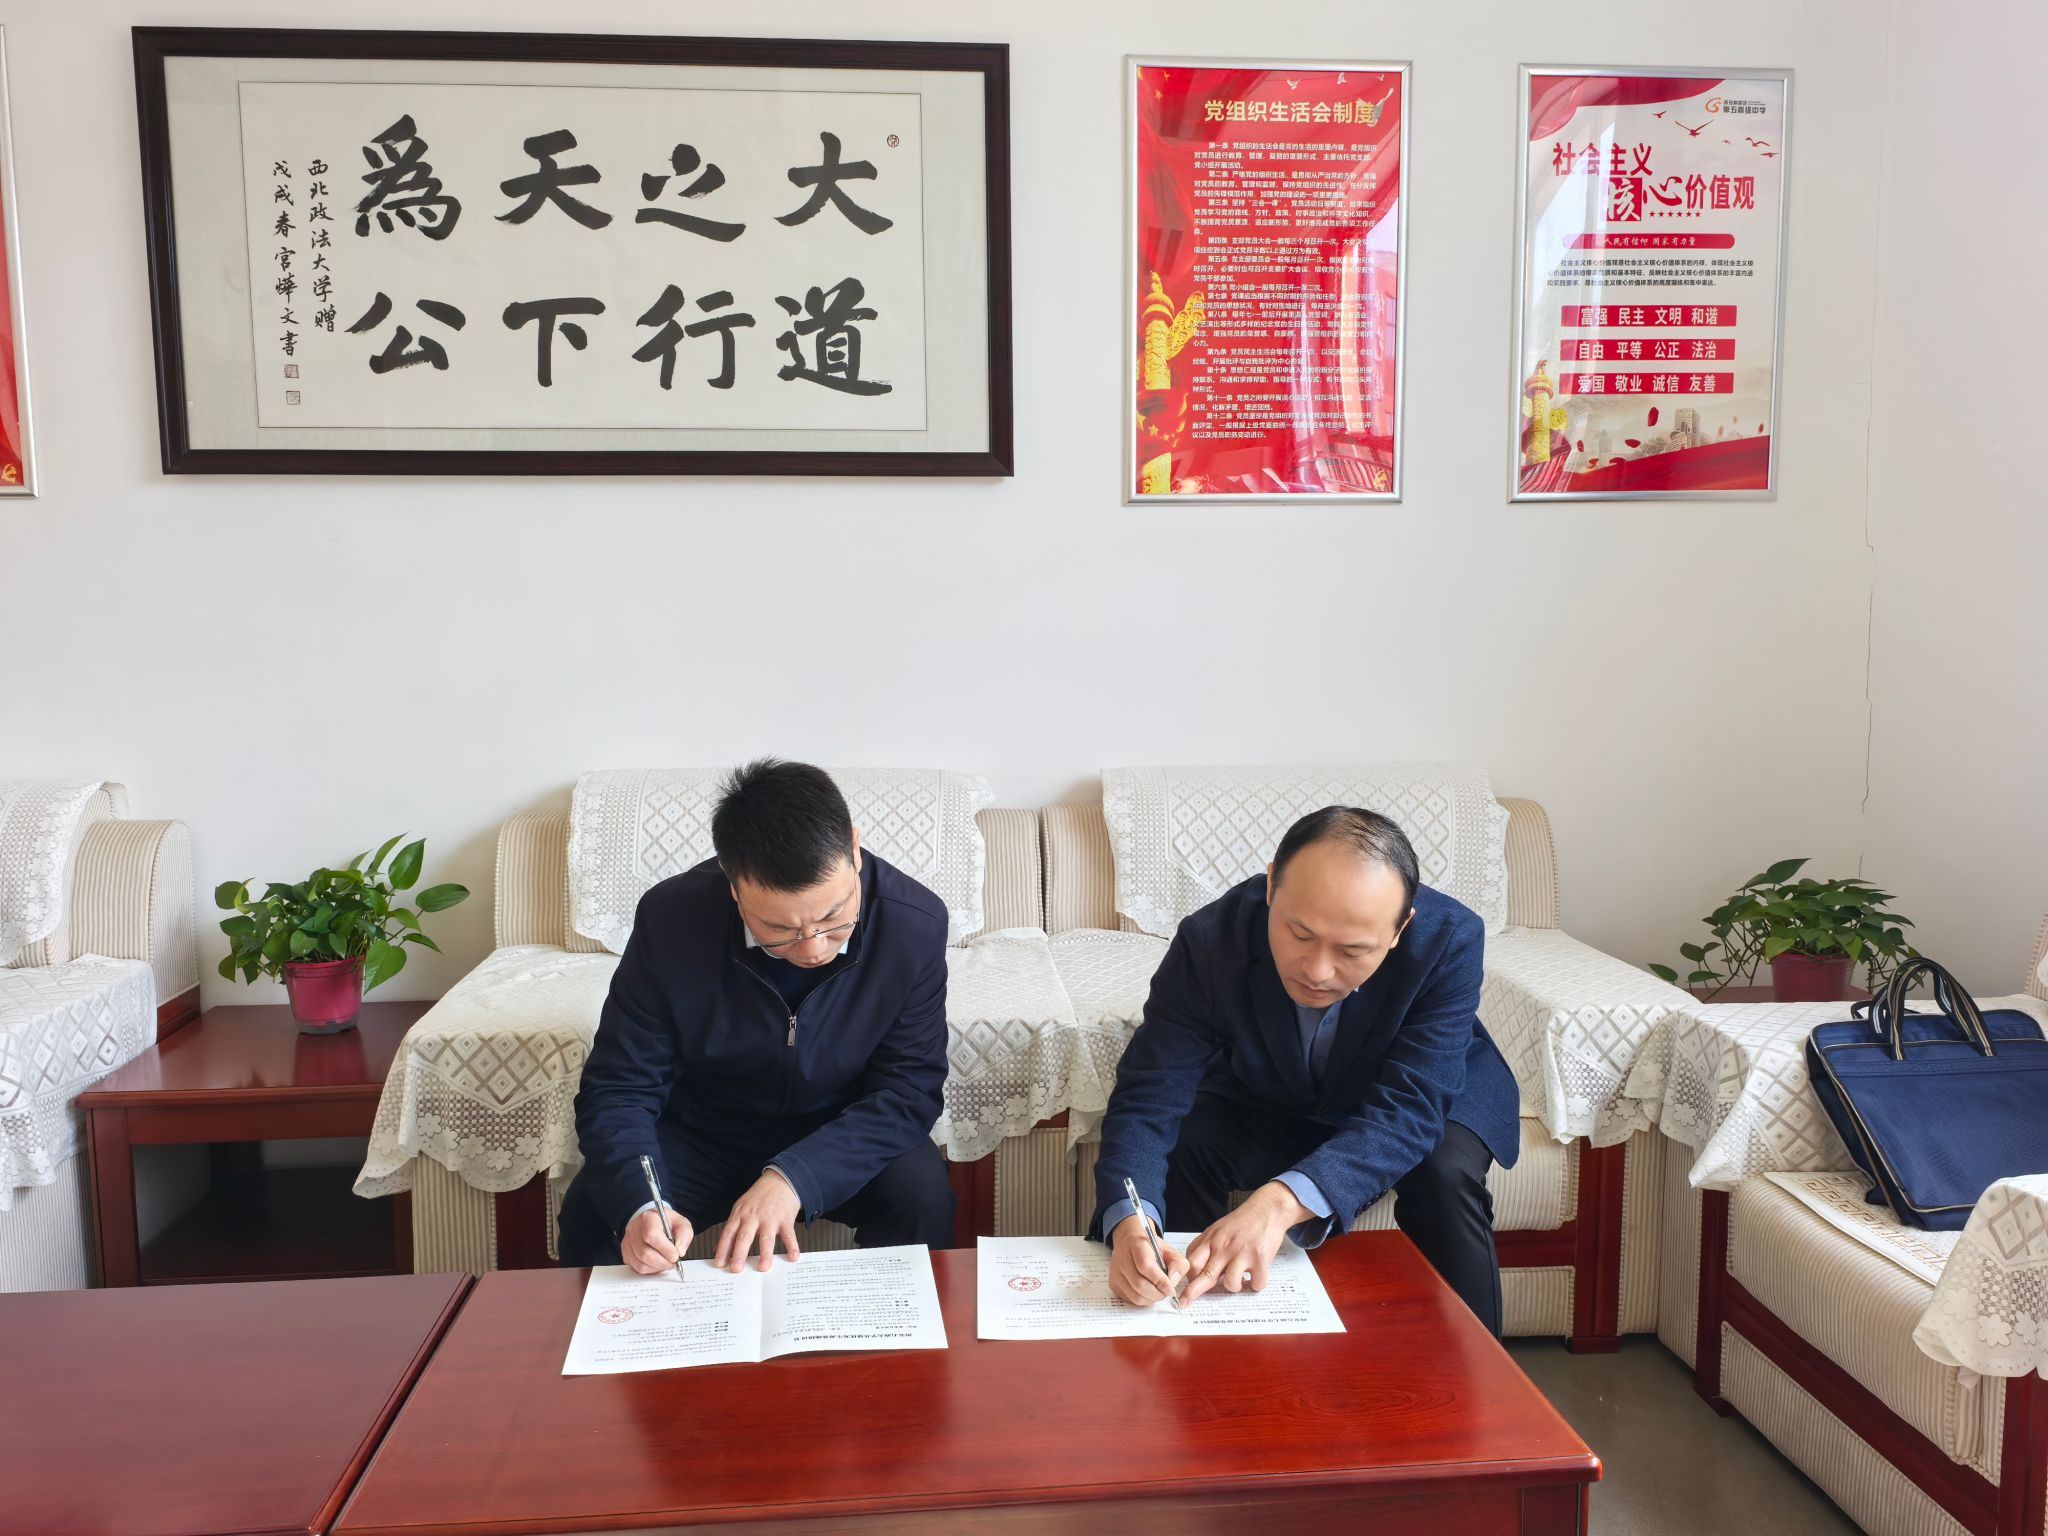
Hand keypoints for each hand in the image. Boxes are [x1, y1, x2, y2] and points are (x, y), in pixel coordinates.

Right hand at [622, 1205, 692, 1275]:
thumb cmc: (668, 1224)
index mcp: (648, 1218)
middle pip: (645, 1252)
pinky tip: (658, 1263)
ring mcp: (627, 1242)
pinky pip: (637, 1268)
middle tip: (673, 1261)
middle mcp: (634, 1229)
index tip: (675, 1255)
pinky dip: (651, 1270)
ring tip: (667, 1262)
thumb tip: (679, 1250)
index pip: (651, 1235)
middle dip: (663, 1261)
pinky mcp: (626, 1254)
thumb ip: (684, 1234)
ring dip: (657, 1267)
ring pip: (641, 1263)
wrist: (655, 1224)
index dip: (664, 1248)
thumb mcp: (681, 1223)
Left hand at [715, 1170, 802, 1272]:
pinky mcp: (786, 1219)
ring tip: (763, 1267)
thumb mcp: (740, 1209)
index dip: (723, 1249)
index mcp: (740, 1215)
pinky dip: (792, 1246)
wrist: (780, 1179)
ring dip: (765, 1253)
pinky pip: (789, 1235)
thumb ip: (731, 1229)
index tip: (720, 1263)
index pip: (728, 1233)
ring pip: (766, 1237)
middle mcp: (753, 1217)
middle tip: (737, 1269)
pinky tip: (793, 1257)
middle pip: (745, 1237)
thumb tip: (718, 1249)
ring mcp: (770, 1218)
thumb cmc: (759, 1197)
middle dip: (740, 1254)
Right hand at [1107, 1213, 1189, 1306]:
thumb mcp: (1169, 1250)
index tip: (1171, 1289)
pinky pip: (1130, 1299)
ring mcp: (1115, 1272)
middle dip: (1157, 1293)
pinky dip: (1143, 1301)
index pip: (1145, 1265)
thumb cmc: (1150, 1247)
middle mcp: (1121, 1257)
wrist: (1130, 1241)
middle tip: (1167, 1292)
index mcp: (1136, 1244)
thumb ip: (1177, 1264)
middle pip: (1139, 1283)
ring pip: (1134, 1295)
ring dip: (1151, 1299)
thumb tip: (1172, 1281)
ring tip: (1159, 1292)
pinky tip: (1149, 1293)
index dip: (1160, 1280)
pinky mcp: (1113, 1283)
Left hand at [1180, 1182, 1310, 1304]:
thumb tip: (1190, 1269)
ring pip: (1231, 1284)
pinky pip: (1256, 1284)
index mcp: (1212, 1240)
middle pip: (1205, 1275)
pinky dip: (1256, 1285)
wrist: (1267, 1209)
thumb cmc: (1241, 1222)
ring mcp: (1243, 1253)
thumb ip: (1204, 1247)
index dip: (1186, 1279)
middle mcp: (1225, 1247)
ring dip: (1234, 1287)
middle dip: (1193, 1293)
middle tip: (1185, 1304)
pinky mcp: (1261, 1258)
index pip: (1192, 1262)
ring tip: (1240, 1278)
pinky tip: (1255, 1275)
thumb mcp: (1217, 1229)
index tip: (1183, 1289)